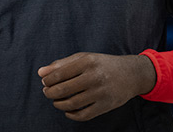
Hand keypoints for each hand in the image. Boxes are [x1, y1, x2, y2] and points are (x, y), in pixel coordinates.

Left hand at [39, 53, 155, 121]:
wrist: (132, 74)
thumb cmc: (103, 65)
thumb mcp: (84, 58)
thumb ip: (62, 64)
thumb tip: (40, 73)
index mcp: (88, 62)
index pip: (59, 74)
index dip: (47, 80)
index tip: (45, 82)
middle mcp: (95, 77)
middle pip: (63, 90)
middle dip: (50, 93)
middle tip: (47, 92)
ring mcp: (101, 92)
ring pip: (71, 104)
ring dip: (58, 104)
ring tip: (56, 101)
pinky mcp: (105, 105)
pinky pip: (83, 115)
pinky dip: (71, 115)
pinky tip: (68, 111)